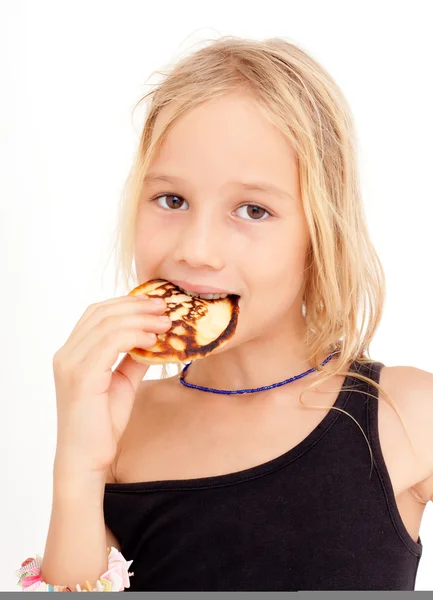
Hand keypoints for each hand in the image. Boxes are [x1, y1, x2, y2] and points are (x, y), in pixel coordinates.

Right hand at [52, 293, 169, 473]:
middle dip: (136, 305)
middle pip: (102, 313)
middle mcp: (67, 354)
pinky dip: (134, 335)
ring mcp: (71, 364)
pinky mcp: (82, 376)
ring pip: (107, 324)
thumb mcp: (123, 382)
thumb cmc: (102, 424)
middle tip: (164, 306)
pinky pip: (110, 343)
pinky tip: (153, 340)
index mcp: (72, 353)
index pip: (97, 313)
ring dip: (140, 319)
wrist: (87, 458)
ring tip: (165, 323)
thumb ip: (133, 358)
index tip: (153, 302)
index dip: (126, 303)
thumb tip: (154, 338)